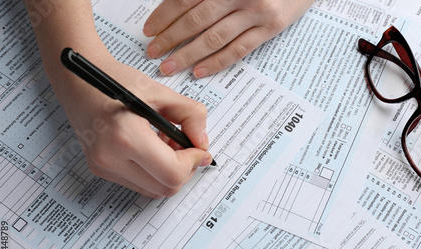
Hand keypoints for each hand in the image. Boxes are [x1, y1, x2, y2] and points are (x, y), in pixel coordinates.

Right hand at [58, 55, 212, 197]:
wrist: (78, 80)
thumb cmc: (115, 80)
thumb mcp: (160, 91)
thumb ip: (190, 115)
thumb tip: (203, 143)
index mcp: (125, 137)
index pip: (171, 172)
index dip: (193, 162)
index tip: (200, 150)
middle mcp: (110, 158)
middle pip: (165, 187)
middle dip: (185, 169)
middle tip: (188, 146)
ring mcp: (103, 167)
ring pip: (154, 190)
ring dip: (170, 172)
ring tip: (169, 144)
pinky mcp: (101, 169)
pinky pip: (139, 183)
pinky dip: (154, 171)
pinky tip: (154, 148)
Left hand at [143, 0, 313, 77]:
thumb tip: (179, 6)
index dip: (164, 16)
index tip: (149, 30)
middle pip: (196, 21)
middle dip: (170, 39)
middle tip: (153, 52)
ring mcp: (257, 13)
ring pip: (214, 38)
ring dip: (189, 54)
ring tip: (170, 66)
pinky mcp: (271, 28)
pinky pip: (239, 49)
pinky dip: (217, 62)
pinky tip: (200, 71)